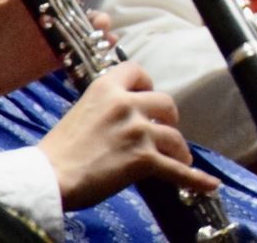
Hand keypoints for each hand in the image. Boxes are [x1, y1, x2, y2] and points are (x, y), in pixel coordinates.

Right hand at [38, 62, 219, 210]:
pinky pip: (176, 170)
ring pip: (174, 137)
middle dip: (167, 119)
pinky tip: (210, 184)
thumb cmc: (57, 151)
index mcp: (106, 88)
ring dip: (178, 149)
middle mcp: (126, 105)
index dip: (146, 84)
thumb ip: (106, 106)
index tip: (145, 96)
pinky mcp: (143, 159)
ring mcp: (138, 131)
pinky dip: (195, 179)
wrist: (47, 178)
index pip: (137, 71)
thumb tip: (125, 113)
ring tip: (177, 158)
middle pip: (165, 103)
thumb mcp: (80, 111)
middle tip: (161, 131)